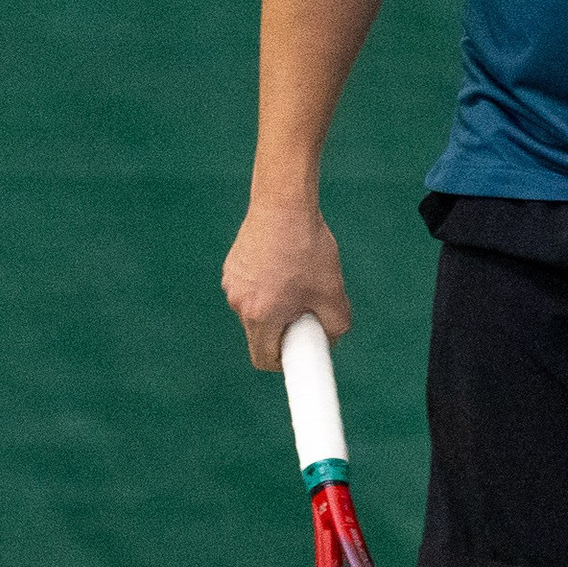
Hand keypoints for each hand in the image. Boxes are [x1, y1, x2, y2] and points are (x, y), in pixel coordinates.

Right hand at [221, 197, 352, 371]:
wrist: (283, 204)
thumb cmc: (307, 248)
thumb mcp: (332, 292)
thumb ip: (336, 326)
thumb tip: (329, 338)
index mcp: (260, 316)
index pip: (264, 359)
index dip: (285, 362)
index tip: (300, 351)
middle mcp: (239, 303)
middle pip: (261, 333)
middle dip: (285, 328)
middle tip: (308, 307)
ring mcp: (231, 283)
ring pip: (256, 309)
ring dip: (276, 304)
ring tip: (298, 277)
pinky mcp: (232, 266)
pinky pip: (250, 288)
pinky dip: (266, 285)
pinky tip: (285, 262)